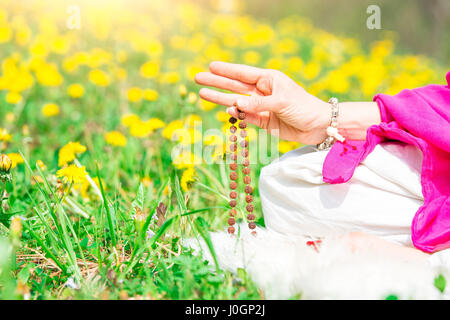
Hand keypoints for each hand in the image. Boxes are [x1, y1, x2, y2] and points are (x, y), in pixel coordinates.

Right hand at [195, 61, 329, 143]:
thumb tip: (234, 105)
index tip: (210, 66)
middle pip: (235, 86)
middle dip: (216, 82)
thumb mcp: (282, 102)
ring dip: (220, 98)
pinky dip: (236, 114)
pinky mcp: (263, 121)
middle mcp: (263, 91)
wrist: (318, 126)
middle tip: (197, 78)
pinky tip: (226, 110)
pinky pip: (245, 117)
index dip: (226, 70)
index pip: (242, 73)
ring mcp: (261, 106)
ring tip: (202, 94)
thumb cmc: (304, 107)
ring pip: (237, 102)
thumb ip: (258, 104)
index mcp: (269, 79)